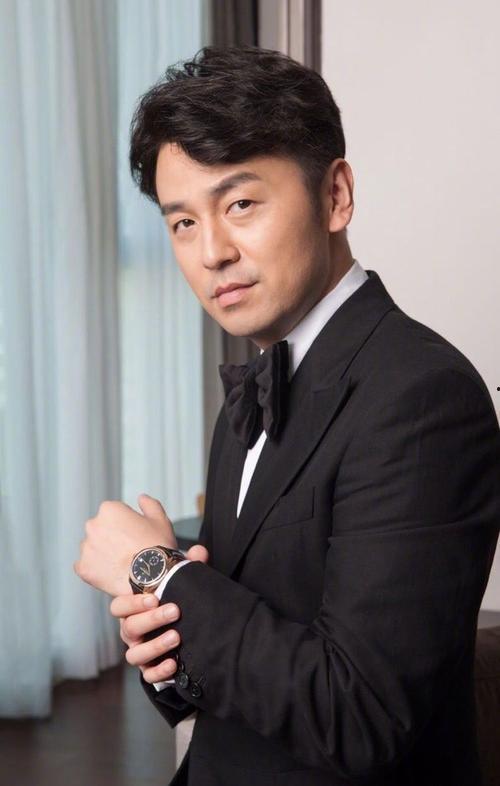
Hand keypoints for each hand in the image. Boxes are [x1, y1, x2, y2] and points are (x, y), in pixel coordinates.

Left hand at [74, 494, 176, 596]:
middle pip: (100, 530)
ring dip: (103, 553)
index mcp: (109, 509)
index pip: (113, 514)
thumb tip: (141, 498)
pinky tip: (113, 573)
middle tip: (129, 550)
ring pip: (93, 548)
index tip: (135, 535)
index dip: (126, 525)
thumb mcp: (160, 519)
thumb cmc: (157, 547)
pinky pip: (87, 567)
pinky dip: (97, 570)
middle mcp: (93, 525)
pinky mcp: (83, 568)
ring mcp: (86, 547)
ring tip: (122, 564)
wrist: (153, 577)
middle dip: (111, 538)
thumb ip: (149, 504)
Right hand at [110, 543, 208, 682]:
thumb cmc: (175, 600)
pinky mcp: (151, 669)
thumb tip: (199, 552)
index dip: (132, 603)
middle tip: (174, 611)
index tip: (154, 597)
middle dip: (151, 620)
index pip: (119, 606)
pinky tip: (174, 663)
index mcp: (134, 610)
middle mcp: (132, 631)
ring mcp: (140, 650)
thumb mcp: (181, 582)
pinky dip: (158, 671)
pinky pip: (148, 675)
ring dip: (155, 646)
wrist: (185, 630)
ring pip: (134, 654)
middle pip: (129, 628)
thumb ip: (188, 566)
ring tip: (176, 637)